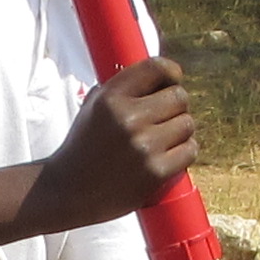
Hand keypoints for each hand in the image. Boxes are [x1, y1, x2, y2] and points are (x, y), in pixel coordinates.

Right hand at [35, 57, 196, 230]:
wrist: (70, 191)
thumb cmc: (85, 146)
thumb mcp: (93, 107)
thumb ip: (123, 87)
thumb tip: (162, 75)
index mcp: (111, 98)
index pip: (156, 68)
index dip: (171, 72)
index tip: (171, 80)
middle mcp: (128, 119)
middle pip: (179, 97)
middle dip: (174, 106)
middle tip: (162, 118)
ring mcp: (144, 146)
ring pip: (187, 124)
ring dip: (180, 131)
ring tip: (162, 140)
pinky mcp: (156, 172)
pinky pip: (189, 150)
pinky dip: (183, 152)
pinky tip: (167, 156)